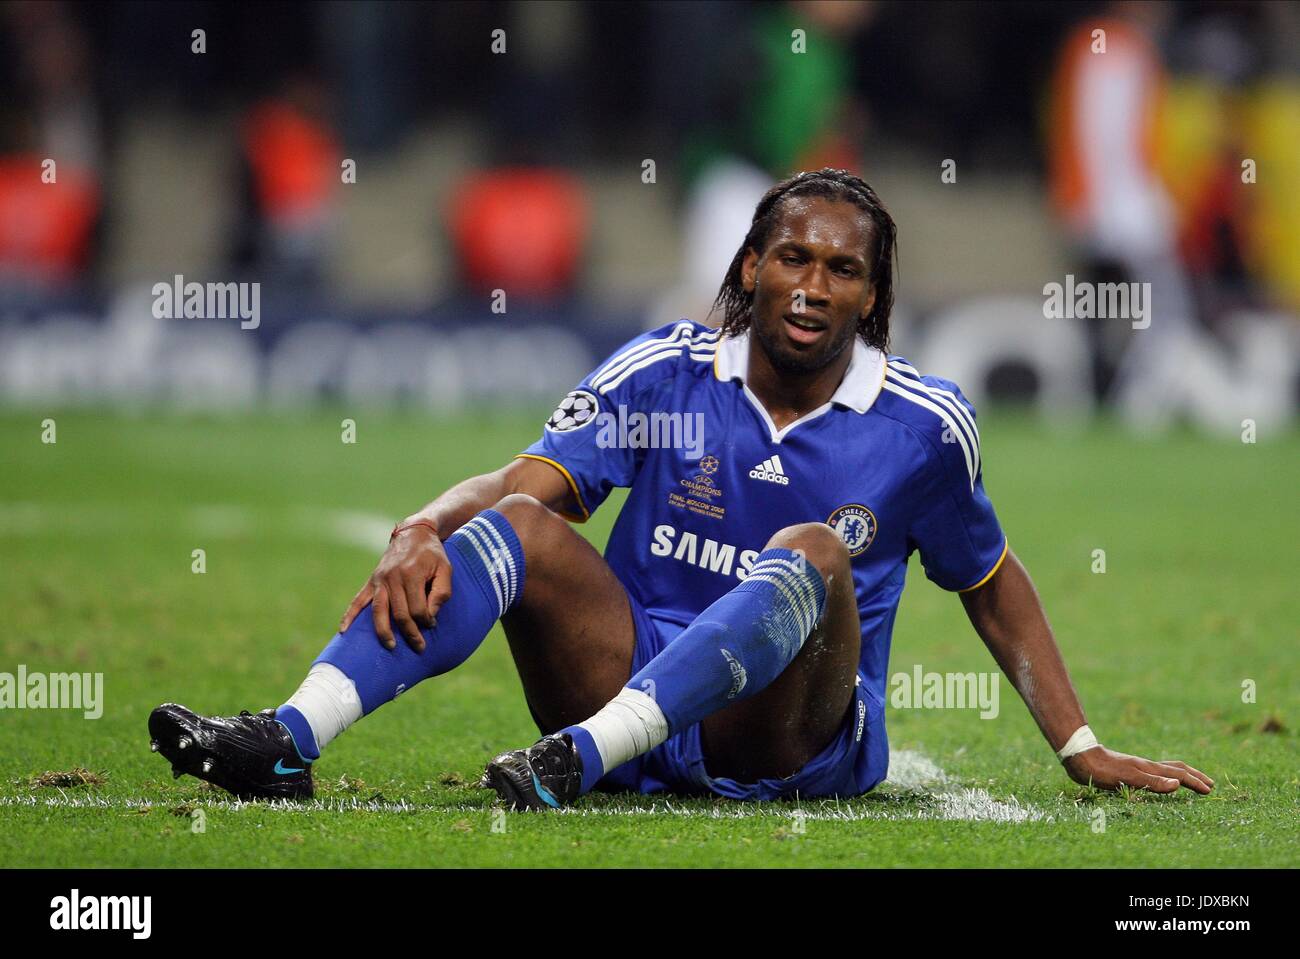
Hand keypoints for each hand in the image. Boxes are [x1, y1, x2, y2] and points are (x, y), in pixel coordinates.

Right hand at [339, 525, 451, 651]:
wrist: (414, 533)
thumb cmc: (433, 554)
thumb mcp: (445, 569)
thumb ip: (442, 592)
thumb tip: (431, 615)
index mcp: (412, 574)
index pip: (418, 608)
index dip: (426, 621)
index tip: (432, 625)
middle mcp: (392, 578)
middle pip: (399, 613)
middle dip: (410, 633)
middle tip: (419, 647)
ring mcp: (379, 580)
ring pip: (379, 611)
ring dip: (383, 631)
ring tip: (390, 646)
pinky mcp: (372, 581)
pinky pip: (358, 600)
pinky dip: (349, 616)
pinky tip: (344, 630)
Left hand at [1064, 746, 1213, 794]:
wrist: (1081, 757)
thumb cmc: (1102, 770)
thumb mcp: (1127, 778)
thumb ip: (1152, 782)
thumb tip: (1177, 784)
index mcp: (1150, 768)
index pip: (1179, 774)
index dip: (1194, 783)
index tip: (1209, 790)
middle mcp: (1147, 765)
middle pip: (1176, 768)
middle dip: (1194, 776)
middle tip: (1210, 784)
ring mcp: (1138, 766)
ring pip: (1166, 768)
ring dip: (1181, 774)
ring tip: (1189, 780)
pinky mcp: (1128, 769)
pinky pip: (1154, 772)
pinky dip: (1165, 775)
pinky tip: (1159, 780)